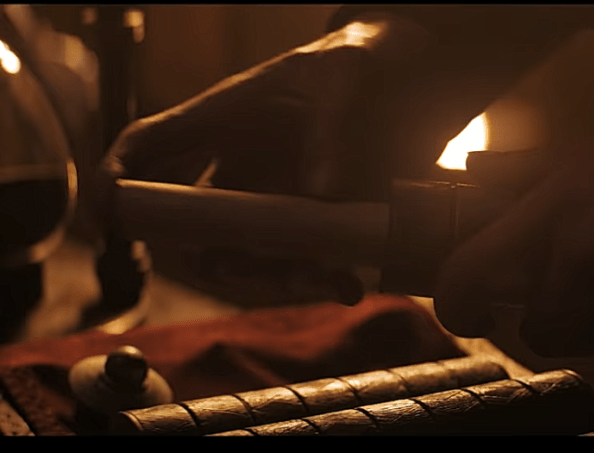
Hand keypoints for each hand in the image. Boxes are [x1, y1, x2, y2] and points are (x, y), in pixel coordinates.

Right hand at [83, 14, 446, 305]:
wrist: (419, 75)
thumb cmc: (363, 58)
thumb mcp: (348, 73)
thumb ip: (335, 122)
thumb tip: (324, 194)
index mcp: (227, 117)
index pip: (152, 147)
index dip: (119, 182)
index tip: (107, 219)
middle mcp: (244, 166)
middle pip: (200, 224)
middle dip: (216, 256)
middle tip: (243, 269)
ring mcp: (280, 198)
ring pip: (255, 255)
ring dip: (281, 279)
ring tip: (329, 281)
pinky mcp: (323, 219)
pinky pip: (308, 262)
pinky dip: (324, 279)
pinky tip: (349, 284)